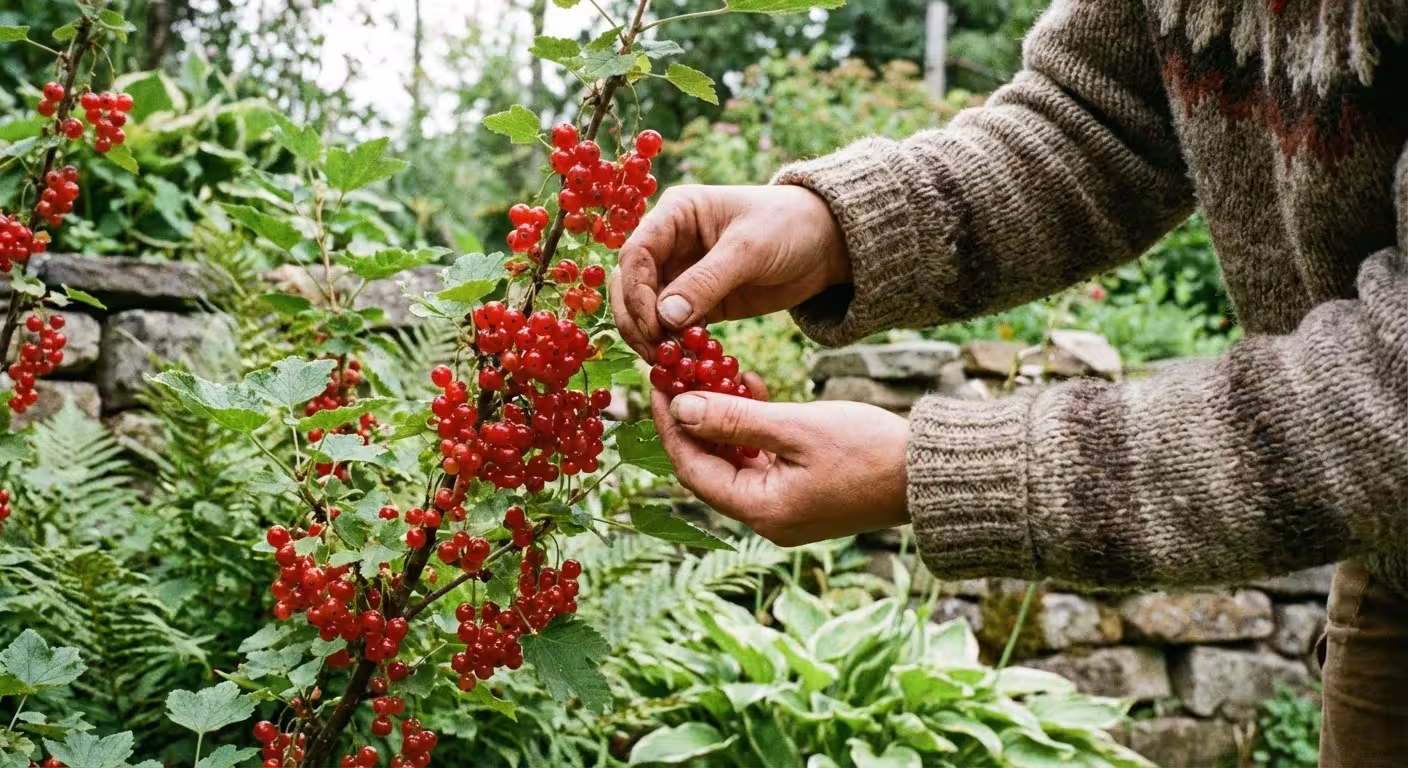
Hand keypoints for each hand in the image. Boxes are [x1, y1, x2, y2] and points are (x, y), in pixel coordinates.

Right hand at [611, 184, 849, 358]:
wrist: (825, 242)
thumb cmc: (789, 226)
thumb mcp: (749, 249)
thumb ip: (707, 281)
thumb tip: (665, 318)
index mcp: (675, 214)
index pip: (636, 254)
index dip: (636, 292)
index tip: (653, 326)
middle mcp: (669, 243)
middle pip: (631, 285)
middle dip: (637, 320)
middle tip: (656, 355)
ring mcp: (681, 274)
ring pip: (646, 310)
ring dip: (651, 338)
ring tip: (670, 365)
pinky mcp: (697, 303)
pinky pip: (673, 328)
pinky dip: (673, 346)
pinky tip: (684, 366)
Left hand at [652, 383, 909, 546]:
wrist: (931, 473)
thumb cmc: (869, 450)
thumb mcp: (795, 427)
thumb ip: (735, 419)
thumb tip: (680, 407)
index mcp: (761, 511)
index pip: (692, 468)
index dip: (671, 425)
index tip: (658, 383)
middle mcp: (767, 518)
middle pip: (709, 467)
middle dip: (693, 418)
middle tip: (678, 374)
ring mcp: (785, 508)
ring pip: (734, 461)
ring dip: (723, 418)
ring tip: (715, 372)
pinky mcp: (803, 493)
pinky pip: (761, 460)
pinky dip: (751, 428)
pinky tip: (751, 388)